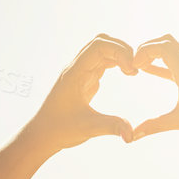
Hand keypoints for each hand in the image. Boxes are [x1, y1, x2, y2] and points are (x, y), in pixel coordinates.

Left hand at [22, 34, 136, 152]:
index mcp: (74, 73)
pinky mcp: (84, 80)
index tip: (132, 71)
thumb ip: (111, 127)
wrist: (43, 135)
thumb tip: (132, 135)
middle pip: (101, 42)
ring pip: (102, 50)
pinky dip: (116, 63)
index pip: (99, 46)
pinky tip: (126, 74)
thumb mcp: (88, 128)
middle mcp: (77, 68)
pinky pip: (101, 62)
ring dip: (119, 55)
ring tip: (133, 71)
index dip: (119, 52)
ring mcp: (80, 73)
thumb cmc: (59, 130)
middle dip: (122, 49)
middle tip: (136, 68)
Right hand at [130, 34, 178, 153]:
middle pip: (167, 41)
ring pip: (172, 49)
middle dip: (147, 48)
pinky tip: (148, 70)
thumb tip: (132, 136)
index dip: (144, 51)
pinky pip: (175, 62)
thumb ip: (154, 126)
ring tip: (139, 67)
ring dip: (154, 53)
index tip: (133, 68)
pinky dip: (161, 63)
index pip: (163, 47)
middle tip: (133, 64)